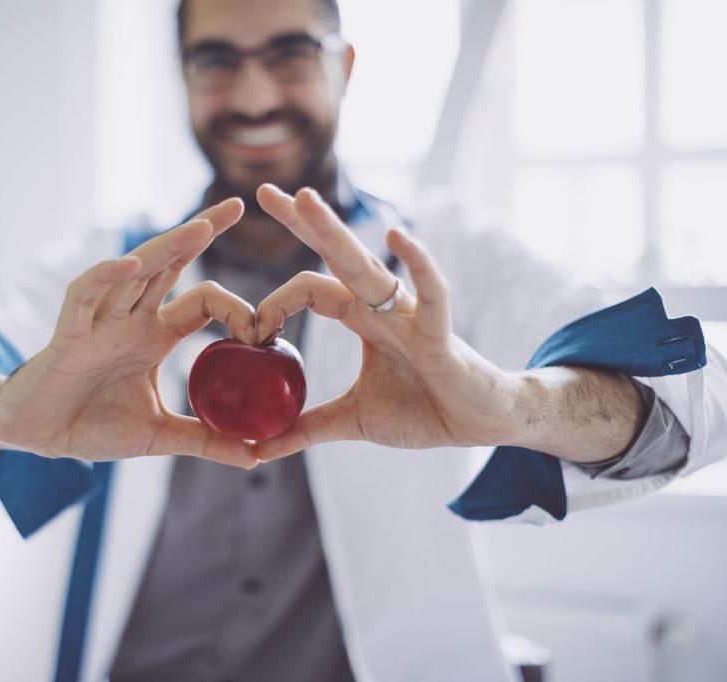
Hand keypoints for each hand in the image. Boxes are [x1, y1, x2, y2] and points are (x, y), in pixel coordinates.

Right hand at [0, 198, 259, 467]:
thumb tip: (258, 456)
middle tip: (237, 205)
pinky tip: (131, 265)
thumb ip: (205, 441)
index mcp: (155, 336)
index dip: (236, 307)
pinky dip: (106, 278)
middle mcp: (131, 319)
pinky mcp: (68, 334)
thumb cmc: (92, 425)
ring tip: (203, 228)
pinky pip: (84, 296)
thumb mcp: (159, 435)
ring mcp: (99, 322)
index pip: (203, 302)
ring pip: (135, 273)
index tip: (265, 329)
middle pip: (171, 264)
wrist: (38, 437)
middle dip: (201, 232)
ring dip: (167, 248)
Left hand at [252, 184, 520, 460]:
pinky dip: (418, 267)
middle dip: (301, 223)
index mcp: (360, 318)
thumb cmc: (425, 410)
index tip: (250, 331)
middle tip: (262, 191)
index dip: (274, 303)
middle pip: (334, 256)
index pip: (309, 287)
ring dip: (334, 233)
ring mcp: (410, 314)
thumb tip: (259, 449)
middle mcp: (381, 306)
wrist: (480, 425)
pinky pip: (431, 294)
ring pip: (368, 267)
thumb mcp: (354, 421)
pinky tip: (399, 236)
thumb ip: (307, 428)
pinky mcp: (440, 334)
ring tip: (304, 198)